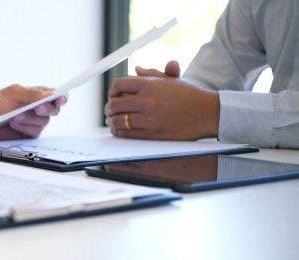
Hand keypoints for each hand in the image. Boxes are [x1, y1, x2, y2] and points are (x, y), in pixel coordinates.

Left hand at [0, 84, 66, 139]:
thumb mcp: (14, 92)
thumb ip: (32, 93)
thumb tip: (50, 95)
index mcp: (38, 95)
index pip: (56, 95)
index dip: (61, 97)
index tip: (59, 99)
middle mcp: (39, 108)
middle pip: (54, 110)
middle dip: (46, 109)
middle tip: (37, 108)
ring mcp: (34, 122)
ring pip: (43, 122)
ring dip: (29, 119)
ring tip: (14, 117)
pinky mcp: (29, 134)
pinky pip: (34, 132)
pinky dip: (24, 128)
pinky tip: (14, 124)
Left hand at [105, 61, 219, 139]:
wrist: (208, 113)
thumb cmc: (189, 96)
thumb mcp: (171, 80)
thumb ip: (151, 74)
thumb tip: (136, 69)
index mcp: (150, 84)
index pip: (119, 85)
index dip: (112, 91)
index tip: (112, 96)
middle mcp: (148, 100)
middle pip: (115, 104)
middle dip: (109, 108)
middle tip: (109, 110)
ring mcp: (149, 118)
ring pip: (118, 120)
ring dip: (112, 121)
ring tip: (112, 121)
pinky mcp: (153, 133)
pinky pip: (127, 133)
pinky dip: (119, 132)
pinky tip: (119, 130)